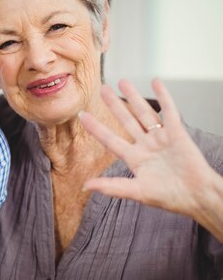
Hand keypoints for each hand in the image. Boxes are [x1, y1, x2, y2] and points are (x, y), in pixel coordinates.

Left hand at [79, 79, 219, 219]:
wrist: (198, 196)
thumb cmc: (171, 197)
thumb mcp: (137, 192)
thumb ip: (112, 187)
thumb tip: (86, 186)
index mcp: (135, 159)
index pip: (110, 139)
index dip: (96, 128)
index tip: (82, 115)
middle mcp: (146, 145)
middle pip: (126, 120)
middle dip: (114, 105)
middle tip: (102, 89)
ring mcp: (161, 138)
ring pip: (144, 113)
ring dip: (134, 97)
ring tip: (123, 82)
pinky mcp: (177, 132)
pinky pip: (169, 111)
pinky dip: (163, 96)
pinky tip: (156, 82)